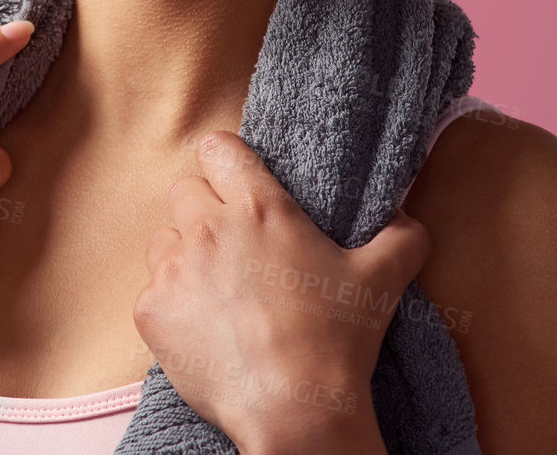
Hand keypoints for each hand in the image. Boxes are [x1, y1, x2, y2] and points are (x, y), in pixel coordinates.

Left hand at [133, 130, 429, 453]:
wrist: (294, 409)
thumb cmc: (336, 340)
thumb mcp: (382, 280)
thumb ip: (400, 237)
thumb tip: (406, 217)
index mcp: (258, 208)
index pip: (218, 148)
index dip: (227, 162)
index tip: (237, 182)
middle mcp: (207, 228)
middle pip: (184, 191)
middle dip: (203, 211)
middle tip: (233, 247)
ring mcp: (173, 269)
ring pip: (163, 240)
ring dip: (183, 256)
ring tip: (217, 291)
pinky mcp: (151, 310)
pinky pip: (152, 292)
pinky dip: (172, 306)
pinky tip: (205, 330)